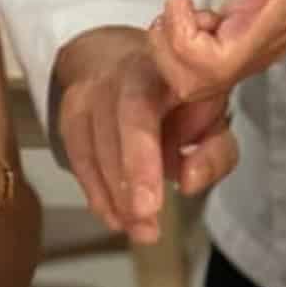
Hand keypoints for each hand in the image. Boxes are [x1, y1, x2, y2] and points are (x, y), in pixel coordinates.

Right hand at [56, 22, 239, 244]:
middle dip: (126, 182)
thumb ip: (214, 151)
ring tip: (138, 228)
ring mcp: (90, 91)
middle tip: (144, 223)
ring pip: (91, 145)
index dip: (139, 157)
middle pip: (111, 129)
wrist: (131, 59)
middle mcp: (119, 73)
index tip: (149, 203)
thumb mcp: (214, 116)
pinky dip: (96, 192)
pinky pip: (78, 157)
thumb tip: (189, 183)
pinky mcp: (71, 113)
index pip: (140, 109)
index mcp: (163, 68)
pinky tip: (115, 217)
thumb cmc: (179, 93)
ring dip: (113, 194)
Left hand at [146, 0, 285, 101]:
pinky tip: (195, 12)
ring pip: (196, 80)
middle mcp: (260, 48)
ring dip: (172, 47)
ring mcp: (253, 49)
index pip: (215, 67)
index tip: (184, 0)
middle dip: (167, 51)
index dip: (182, 42)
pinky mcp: (245, 42)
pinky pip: (202, 64)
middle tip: (176, 8)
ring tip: (184, 8)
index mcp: (270, 24)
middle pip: (196, 85)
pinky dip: (183, 44)